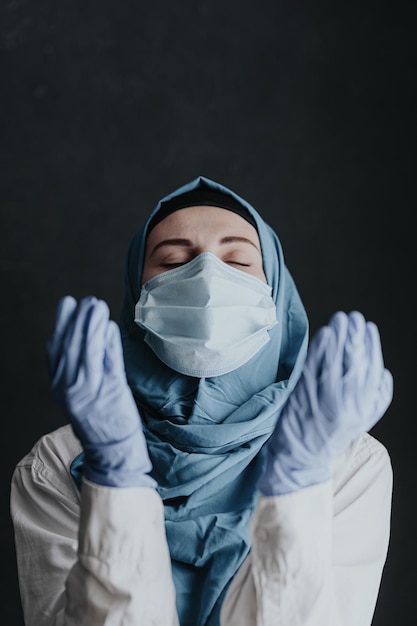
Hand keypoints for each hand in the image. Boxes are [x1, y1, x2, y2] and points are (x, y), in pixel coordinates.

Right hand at [47, 295, 155, 487]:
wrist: (112, 449)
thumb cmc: (100, 418)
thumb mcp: (81, 392)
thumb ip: (83, 365)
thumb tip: (93, 332)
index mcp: (59, 387)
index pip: (56, 350)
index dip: (61, 325)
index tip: (67, 304)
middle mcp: (70, 388)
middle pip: (72, 347)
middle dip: (79, 320)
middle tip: (87, 301)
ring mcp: (90, 391)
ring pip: (88, 351)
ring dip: (92, 326)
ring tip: (98, 306)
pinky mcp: (110, 393)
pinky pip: (108, 363)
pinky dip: (108, 343)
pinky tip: (109, 327)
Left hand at [258, 311, 392, 495]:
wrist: (302, 455)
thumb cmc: (333, 433)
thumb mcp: (364, 420)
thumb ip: (377, 396)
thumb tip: (384, 372)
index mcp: (363, 406)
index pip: (372, 368)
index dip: (372, 345)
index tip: (369, 329)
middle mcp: (346, 401)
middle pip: (353, 360)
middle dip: (354, 335)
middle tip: (353, 318)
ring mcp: (323, 396)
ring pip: (334, 359)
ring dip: (337, 336)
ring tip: (339, 320)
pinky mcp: (303, 393)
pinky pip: (314, 365)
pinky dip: (319, 348)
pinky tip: (323, 334)